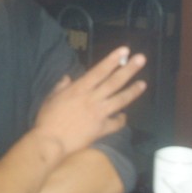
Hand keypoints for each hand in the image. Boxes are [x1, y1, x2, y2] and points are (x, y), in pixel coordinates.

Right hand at [32, 47, 146, 156]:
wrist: (51, 142)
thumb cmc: (47, 119)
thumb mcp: (51, 98)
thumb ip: (61, 86)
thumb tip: (68, 78)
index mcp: (79, 89)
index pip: (100, 70)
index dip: (113, 60)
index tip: (124, 50)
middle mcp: (92, 99)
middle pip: (114, 82)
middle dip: (129, 69)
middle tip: (141, 59)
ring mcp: (99, 114)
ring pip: (120, 100)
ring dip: (132, 91)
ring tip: (143, 84)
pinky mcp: (101, 129)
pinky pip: (116, 123)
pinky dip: (121, 120)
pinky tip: (124, 116)